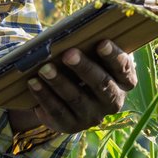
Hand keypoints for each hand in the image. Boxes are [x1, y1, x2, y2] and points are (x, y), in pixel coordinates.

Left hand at [10, 39, 137, 134]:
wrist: (69, 93)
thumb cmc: (85, 62)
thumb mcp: (92, 54)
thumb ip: (89, 45)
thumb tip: (72, 31)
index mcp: (124, 81)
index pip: (123, 69)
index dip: (113, 57)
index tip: (101, 43)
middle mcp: (113, 101)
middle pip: (101, 85)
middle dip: (84, 68)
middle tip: (68, 54)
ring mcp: (93, 116)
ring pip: (76, 99)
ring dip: (59, 82)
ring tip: (44, 68)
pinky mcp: (72, 125)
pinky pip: (57, 112)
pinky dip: (44, 96)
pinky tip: (33, 83)